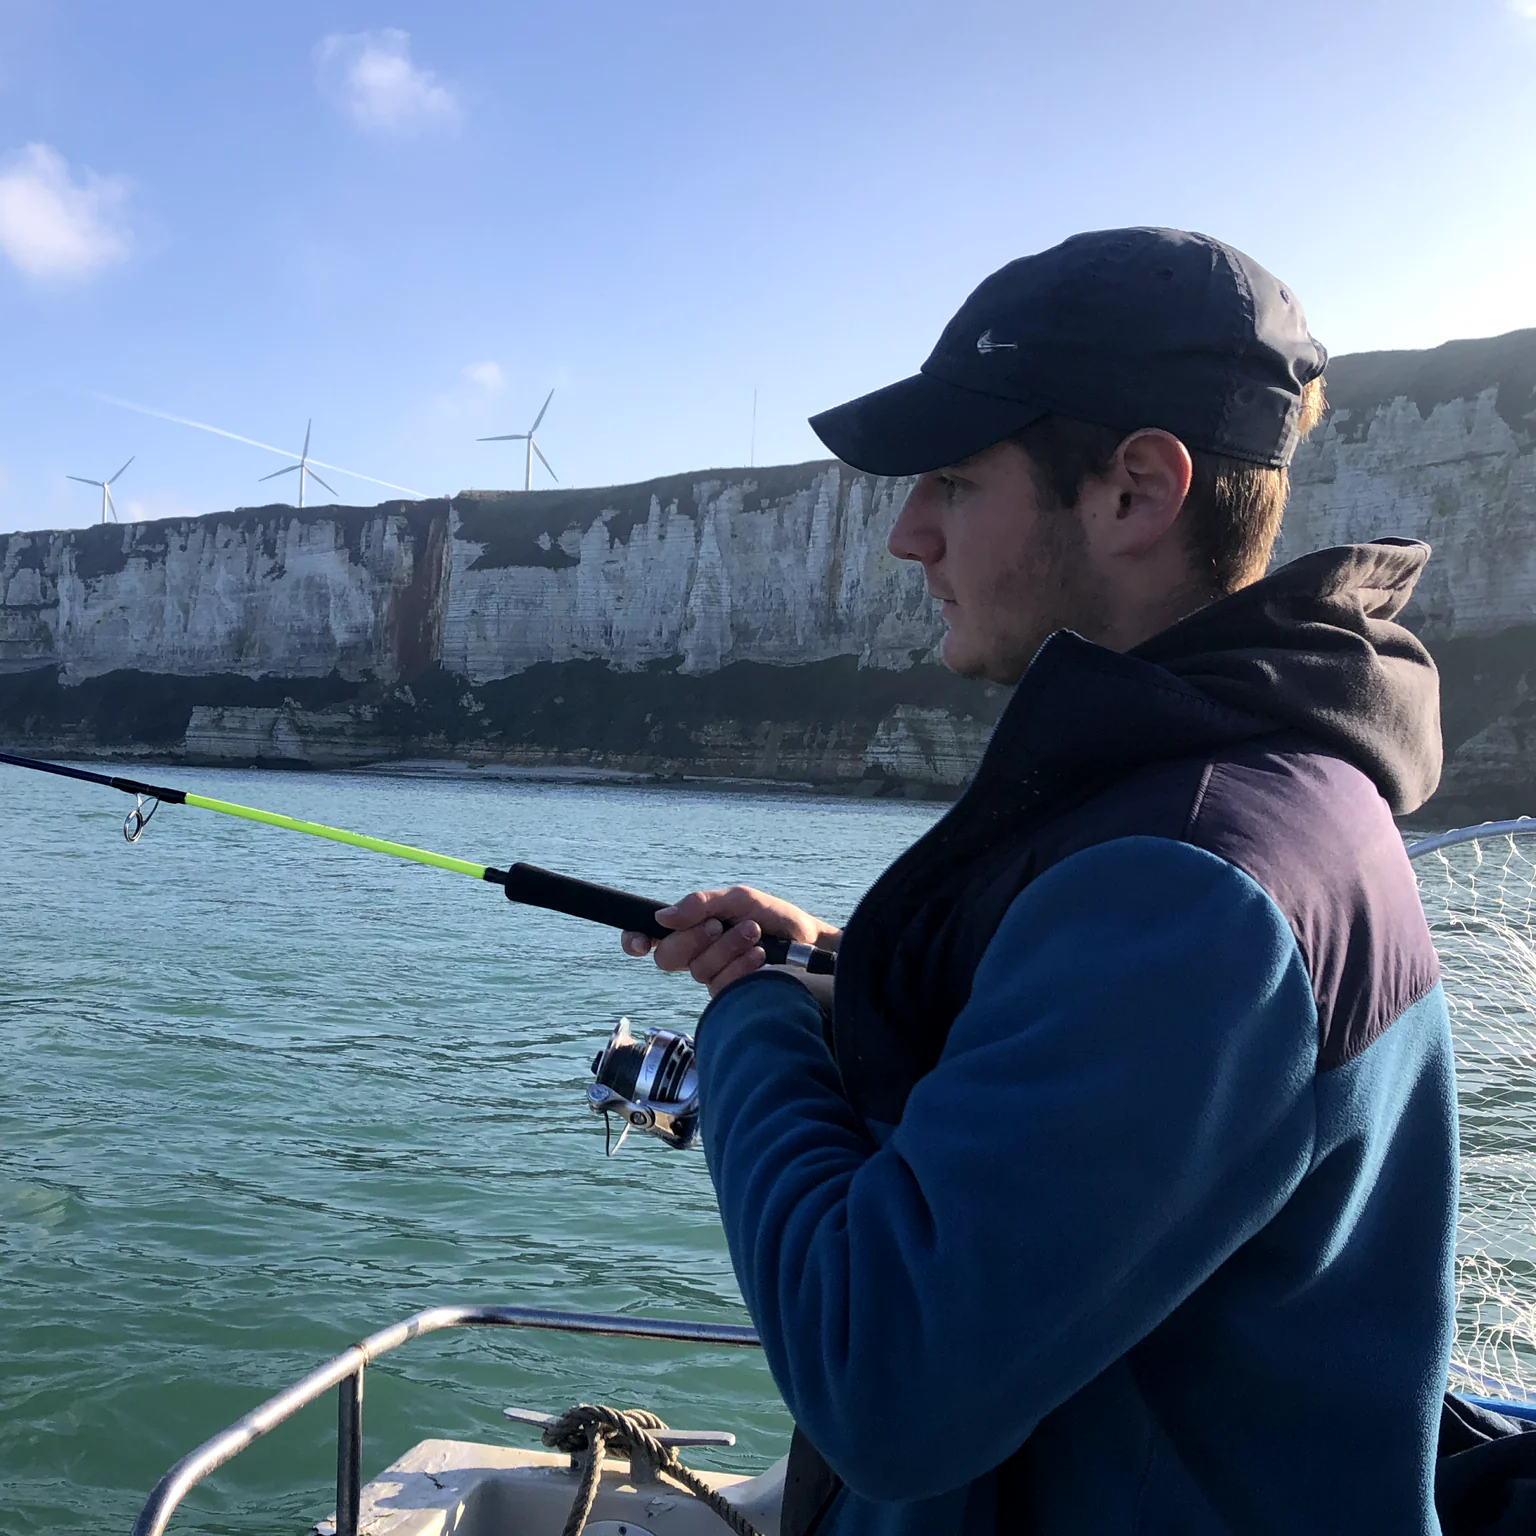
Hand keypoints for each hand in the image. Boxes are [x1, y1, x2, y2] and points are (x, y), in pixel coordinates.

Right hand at [621, 886, 839, 998]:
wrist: (811, 942)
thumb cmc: (774, 918)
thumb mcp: (739, 900)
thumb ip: (702, 904)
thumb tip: (663, 917)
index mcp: (692, 929)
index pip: (649, 938)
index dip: (634, 940)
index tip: (638, 942)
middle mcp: (696, 956)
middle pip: (667, 957)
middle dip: (693, 938)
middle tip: (720, 924)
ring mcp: (713, 978)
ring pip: (698, 970)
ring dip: (727, 947)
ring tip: (754, 934)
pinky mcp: (730, 997)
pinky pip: (721, 985)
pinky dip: (740, 966)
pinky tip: (760, 957)